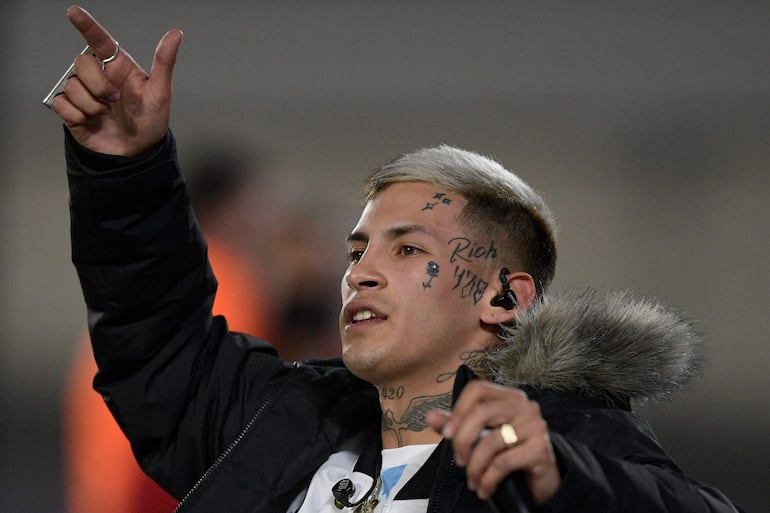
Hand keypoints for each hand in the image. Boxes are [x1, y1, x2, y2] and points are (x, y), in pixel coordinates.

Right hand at [50, 6, 182, 156]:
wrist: (137, 153)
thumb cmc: (150, 122)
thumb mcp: (161, 93)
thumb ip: (164, 62)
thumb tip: (176, 35)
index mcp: (118, 68)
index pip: (99, 40)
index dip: (86, 25)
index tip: (74, 12)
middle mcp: (99, 77)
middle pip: (82, 62)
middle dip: (98, 84)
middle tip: (114, 100)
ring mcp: (84, 93)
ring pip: (71, 85)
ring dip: (91, 104)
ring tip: (105, 114)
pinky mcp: (72, 110)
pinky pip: (61, 103)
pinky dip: (76, 114)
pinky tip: (91, 121)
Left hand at [427, 381, 559, 505]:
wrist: (542, 479)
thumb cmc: (510, 453)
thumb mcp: (481, 437)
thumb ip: (457, 426)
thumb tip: (432, 416)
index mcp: (508, 397)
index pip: (478, 389)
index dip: (458, 409)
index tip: (447, 433)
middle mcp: (524, 406)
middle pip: (482, 412)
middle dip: (462, 440)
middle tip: (459, 461)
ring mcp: (535, 426)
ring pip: (491, 441)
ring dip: (475, 467)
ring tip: (472, 480)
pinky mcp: (541, 449)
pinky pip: (503, 462)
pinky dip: (488, 479)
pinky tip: (484, 488)